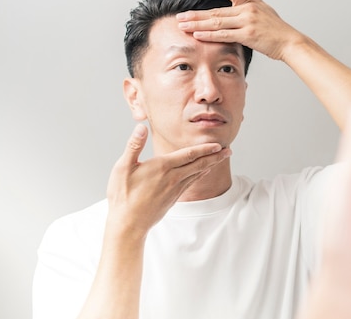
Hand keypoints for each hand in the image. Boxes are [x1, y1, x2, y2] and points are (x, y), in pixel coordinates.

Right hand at [105, 124, 231, 237]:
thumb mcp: (122, 167)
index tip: (218, 145)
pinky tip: (203, 173)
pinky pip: (191, 183)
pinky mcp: (173, 198)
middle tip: (228, 150)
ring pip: (197, 174)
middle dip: (215, 156)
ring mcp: (174, 189)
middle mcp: (172, 178)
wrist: (128, 223)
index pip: (189, 154)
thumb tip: (141, 127)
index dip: (205, 149)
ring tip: (220, 158)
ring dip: (210, 165)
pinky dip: (200, 175)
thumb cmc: (122, 195)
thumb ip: (134, 145)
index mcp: (162, 167)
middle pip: (199, 164)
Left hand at [176, 0, 306, 60]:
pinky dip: (210, 35)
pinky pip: (224, 35)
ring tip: (182, 25)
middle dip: (195, 14)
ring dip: (197, 24)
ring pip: (217, 23)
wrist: (289, 43)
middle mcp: (246, 10)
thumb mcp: (265, 8)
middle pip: (215, 11)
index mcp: (249, 3)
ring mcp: (247, 23)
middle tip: (179, 16)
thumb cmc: (277, 28)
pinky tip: (198, 35)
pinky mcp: (248, 36)